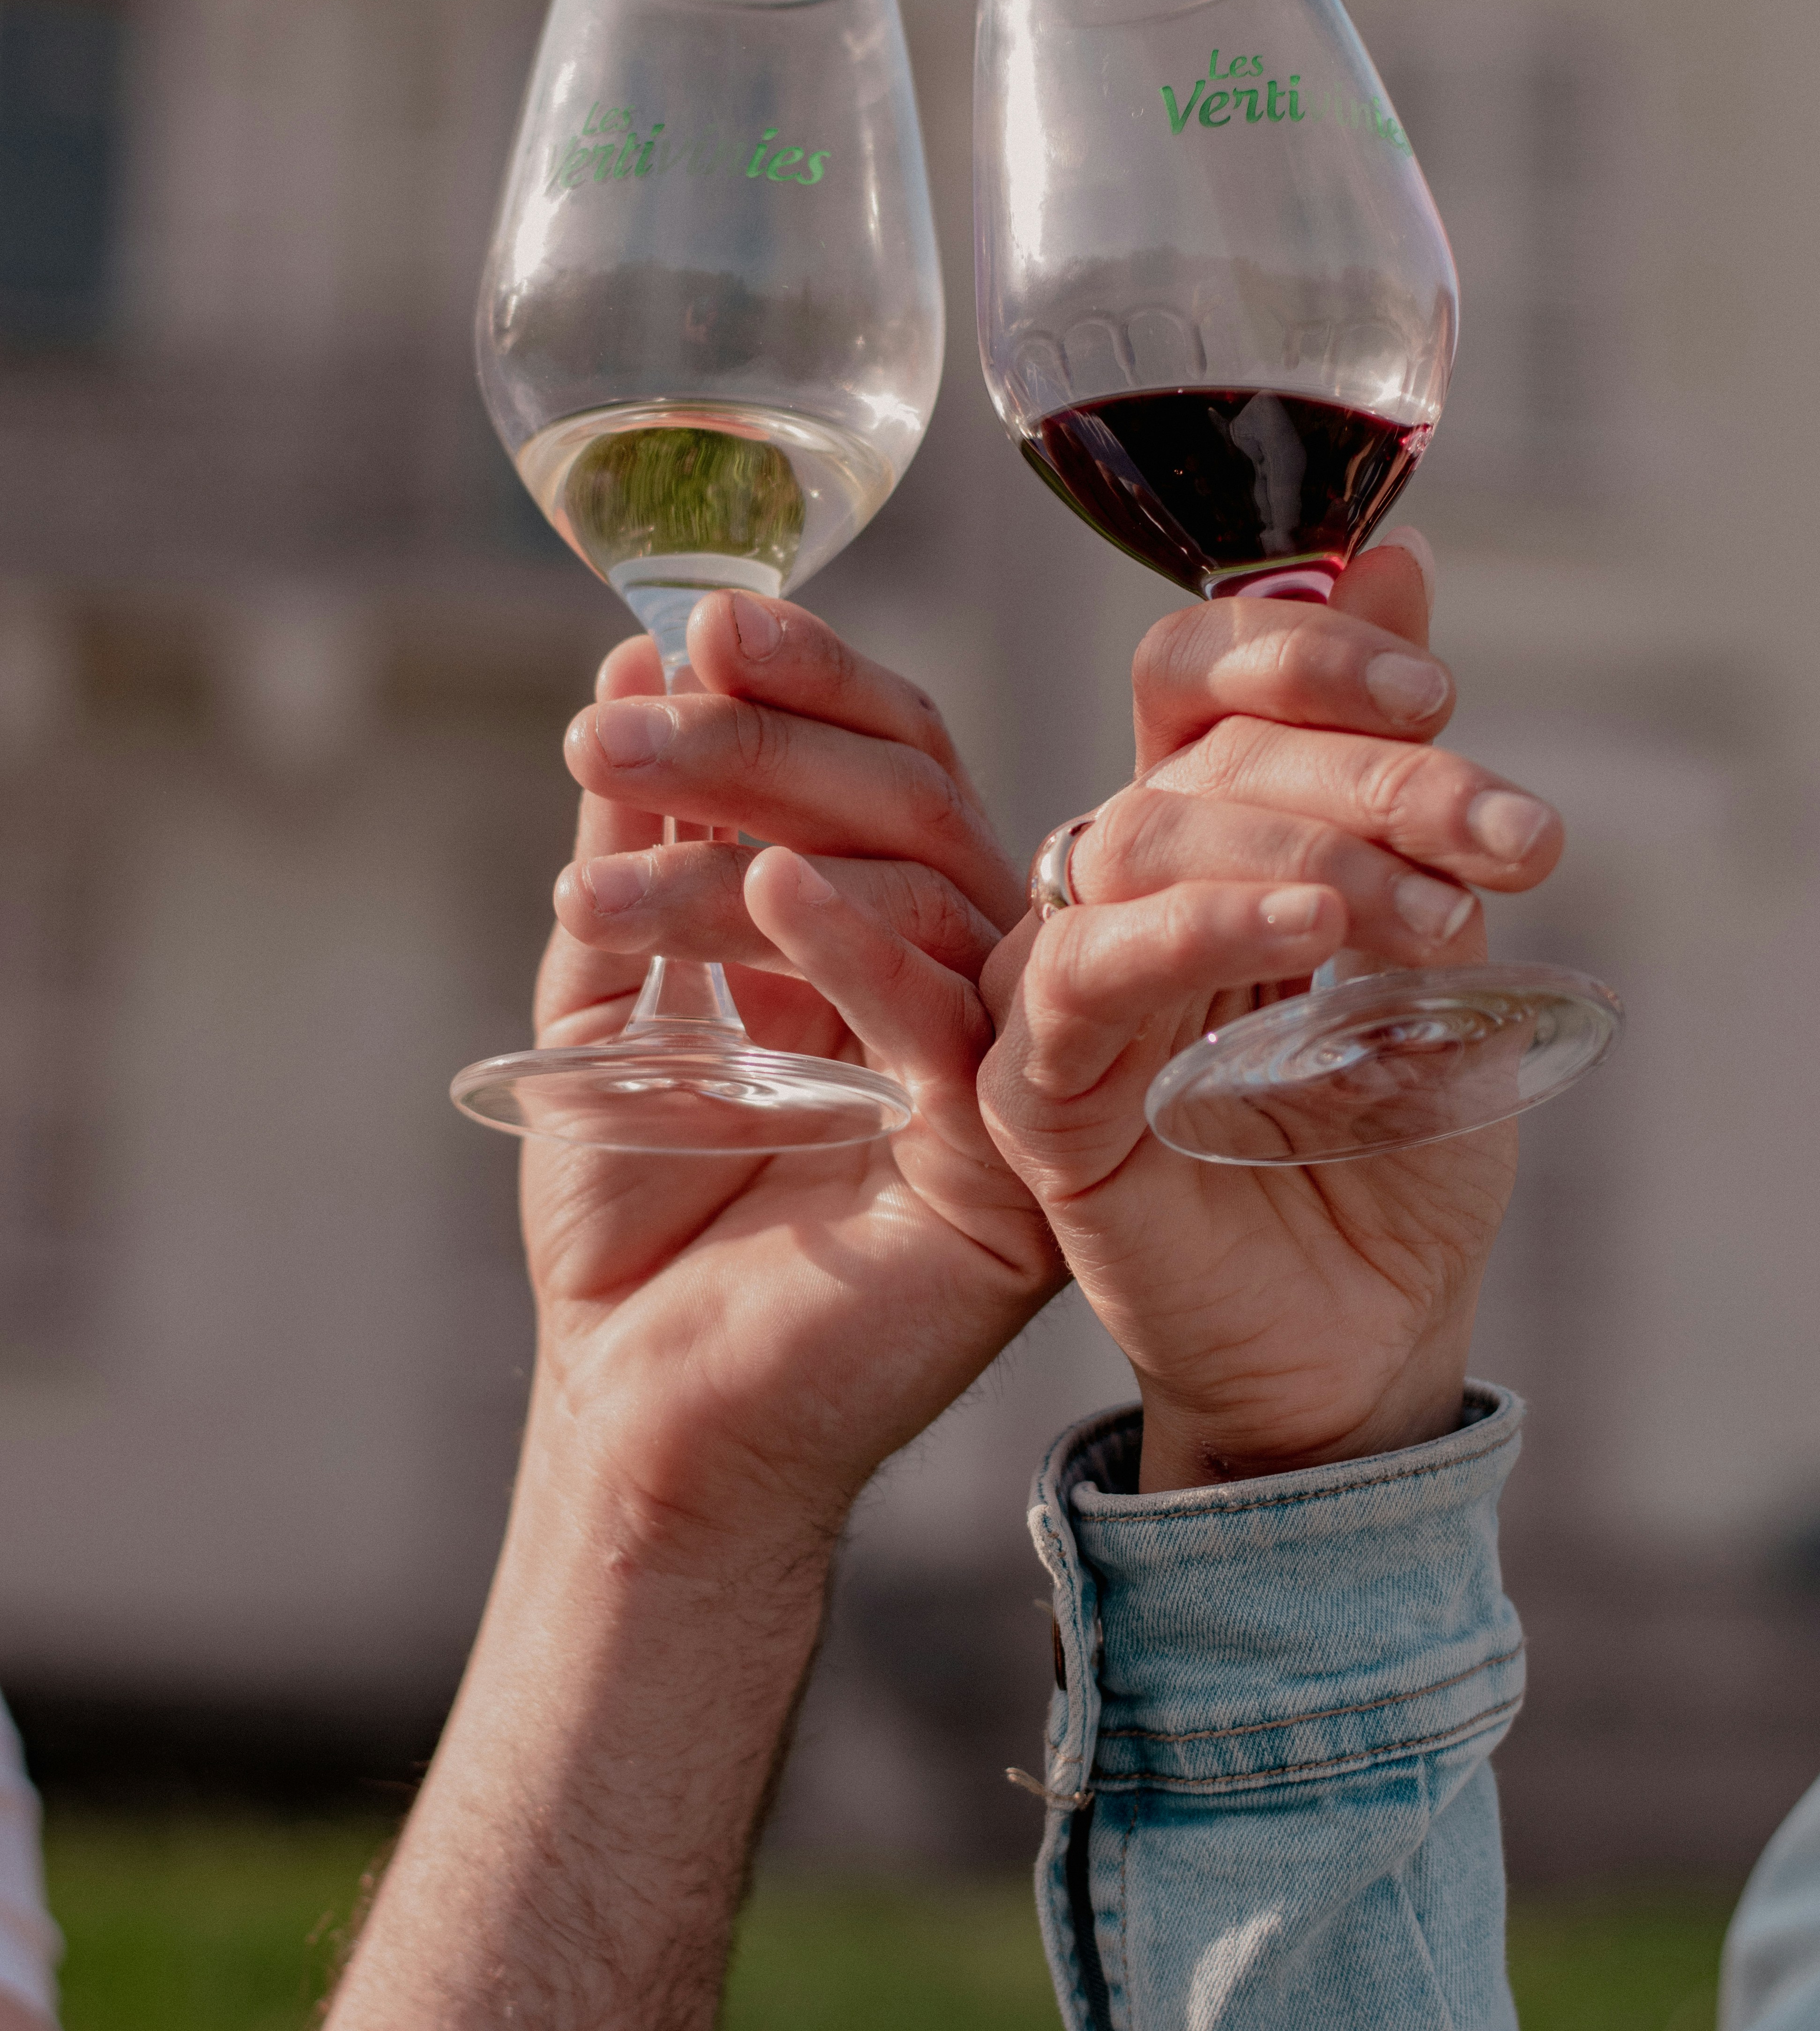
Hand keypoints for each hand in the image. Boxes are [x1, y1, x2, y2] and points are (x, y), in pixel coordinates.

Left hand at [520, 592, 1062, 1558]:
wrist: (642, 1409)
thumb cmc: (638, 1224)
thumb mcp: (613, 996)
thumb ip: (639, 843)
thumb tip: (636, 658)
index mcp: (898, 940)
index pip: (893, 761)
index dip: (809, 678)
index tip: (695, 621)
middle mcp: (973, 987)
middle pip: (912, 800)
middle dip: (757, 738)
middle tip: (611, 730)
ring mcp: (1004, 1070)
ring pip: (924, 882)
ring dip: (755, 825)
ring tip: (600, 830)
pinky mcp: (1008, 1164)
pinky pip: (952, 1021)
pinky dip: (852, 941)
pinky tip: (756, 883)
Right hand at [979, 543, 1561, 1492]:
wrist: (1362, 1345)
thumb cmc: (1390, 1155)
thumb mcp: (1430, 942)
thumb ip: (1398, 773)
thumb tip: (1404, 561)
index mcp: (1198, 845)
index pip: (1195, 682)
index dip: (1304, 653)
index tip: (1445, 700)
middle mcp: (1118, 897)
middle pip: (1197, 757)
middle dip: (1368, 770)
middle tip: (1511, 837)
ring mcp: (1066, 991)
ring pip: (1138, 838)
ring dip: (1305, 847)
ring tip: (1431, 912)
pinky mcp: (1042, 1096)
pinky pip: (1084, 975)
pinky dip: (1196, 925)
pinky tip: (1305, 925)